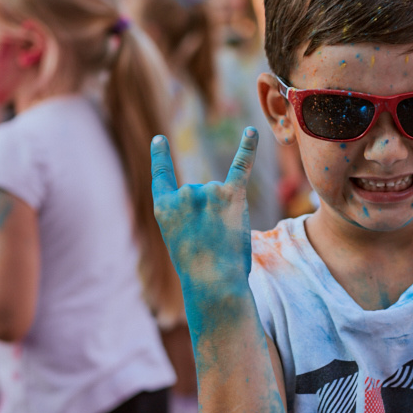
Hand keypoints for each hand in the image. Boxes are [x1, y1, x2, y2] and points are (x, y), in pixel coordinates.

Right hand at [151, 127, 257, 299]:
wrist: (213, 282)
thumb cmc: (198, 270)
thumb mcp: (179, 241)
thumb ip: (188, 216)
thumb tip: (218, 193)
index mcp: (163, 207)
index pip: (161, 176)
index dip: (161, 157)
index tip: (160, 140)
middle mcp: (183, 194)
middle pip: (200, 194)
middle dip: (209, 216)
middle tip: (210, 243)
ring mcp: (207, 192)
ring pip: (220, 194)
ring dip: (226, 215)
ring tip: (223, 239)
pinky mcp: (231, 195)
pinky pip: (241, 165)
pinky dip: (248, 147)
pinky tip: (252, 131)